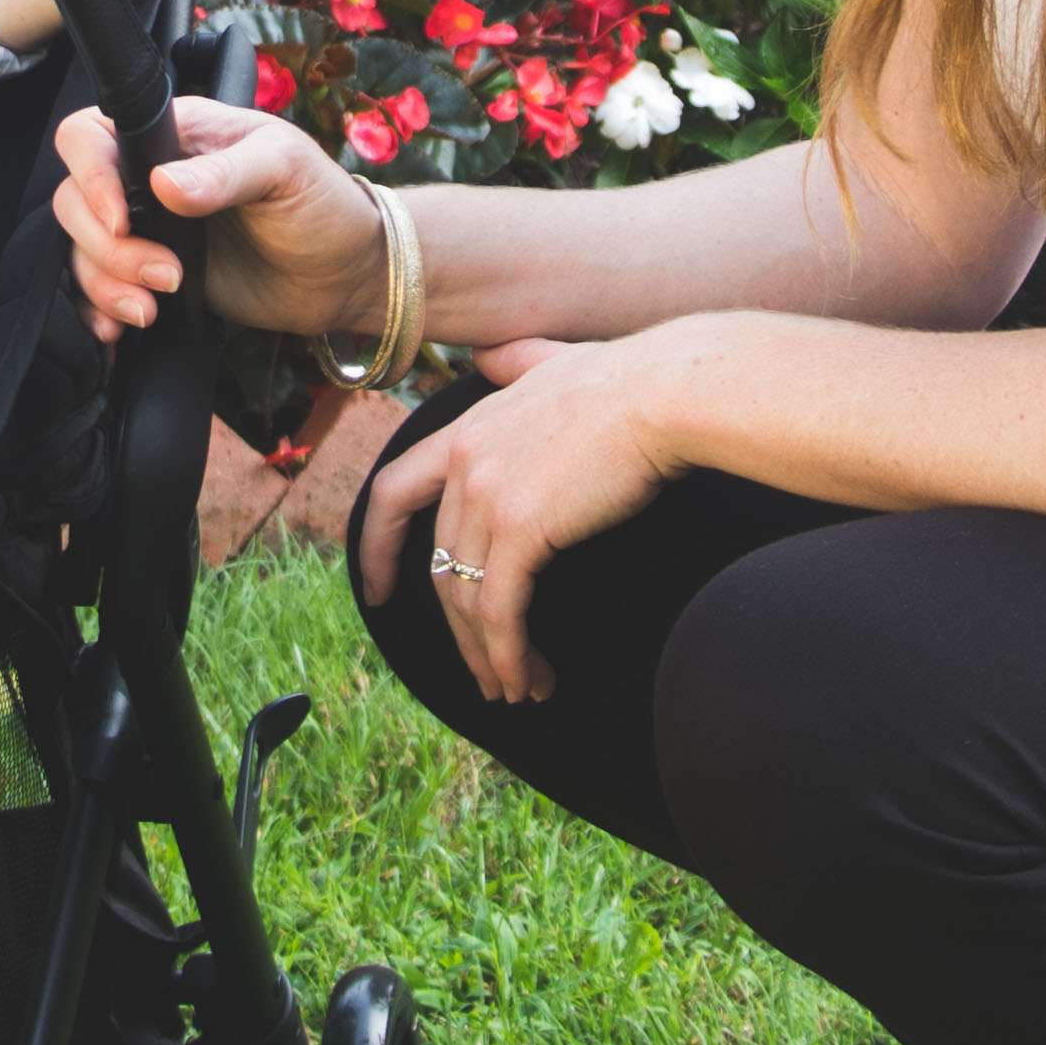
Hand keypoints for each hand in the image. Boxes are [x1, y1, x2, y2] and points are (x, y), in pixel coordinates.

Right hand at [50, 91, 386, 351]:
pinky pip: (94, 290)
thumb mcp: (285, 169)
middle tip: (165, 275)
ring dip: (105, 285)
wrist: (344, 276)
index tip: (121, 219)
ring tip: (152, 309)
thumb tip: (163, 184)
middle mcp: (146, 177)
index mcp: (174, 133)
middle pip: (73, 200)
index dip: (90, 176)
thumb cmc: (323, 204)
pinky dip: (96, 311)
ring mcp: (146, 230)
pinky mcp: (149, 277)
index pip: (91, 136)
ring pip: (81, 249)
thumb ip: (226, 173)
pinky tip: (118, 329)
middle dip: (108, 248)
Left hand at [349, 331, 689, 705]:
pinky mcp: (522, 528)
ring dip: (488, 655)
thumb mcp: (552, 361)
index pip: (393, 491)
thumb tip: (491, 355)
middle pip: (441, 566)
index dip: (376, 545)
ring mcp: (487, 495)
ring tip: (517, 690)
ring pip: (467, 598)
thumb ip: (514, 362)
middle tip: (483, 671)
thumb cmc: (631, 379)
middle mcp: (466, 462)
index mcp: (467, 428)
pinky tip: (529, 680)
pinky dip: (508, 655)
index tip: (376, 589)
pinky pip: (500, 611)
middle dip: (458, 629)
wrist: (669, 392)